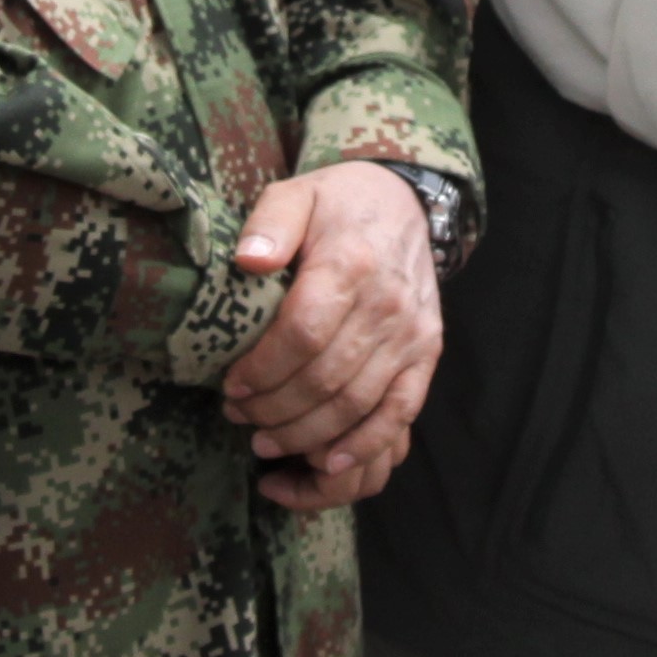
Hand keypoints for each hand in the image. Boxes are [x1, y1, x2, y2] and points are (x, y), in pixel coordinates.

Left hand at [219, 163, 445, 501]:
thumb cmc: (337, 204)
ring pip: (356, 403)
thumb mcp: (295, 195)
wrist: (402, 203)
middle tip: (238, 417)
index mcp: (350, 263)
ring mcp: (411, 334)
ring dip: (306, 433)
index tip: (231, 386)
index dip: (262, 370)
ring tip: (265, 440)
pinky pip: (401, 411)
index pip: (303, 333)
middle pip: (325, 378)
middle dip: (274, 409)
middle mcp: (387, 304)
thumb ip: (269, 223)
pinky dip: (365, 443)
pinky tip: (328, 462)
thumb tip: (248, 261)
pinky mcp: (426, 353)